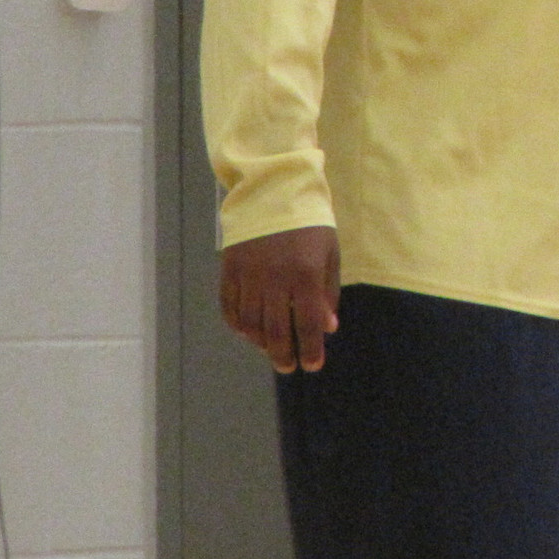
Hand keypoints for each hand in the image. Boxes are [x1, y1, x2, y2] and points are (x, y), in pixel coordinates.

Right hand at [219, 224, 340, 372]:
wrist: (275, 191)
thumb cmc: (310, 224)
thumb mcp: (329, 254)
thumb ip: (328, 292)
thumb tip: (328, 328)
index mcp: (305, 275)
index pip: (307, 324)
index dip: (310, 349)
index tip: (312, 365)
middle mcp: (275, 278)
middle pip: (276, 330)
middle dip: (283, 355)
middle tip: (288, 367)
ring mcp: (249, 274)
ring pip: (251, 323)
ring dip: (261, 342)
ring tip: (271, 350)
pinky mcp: (230, 268)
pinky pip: (229, 306)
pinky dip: (237, 324)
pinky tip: (247, 332)